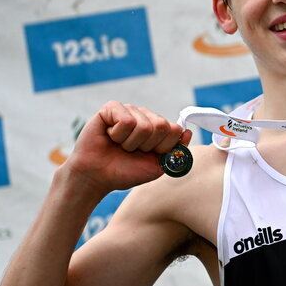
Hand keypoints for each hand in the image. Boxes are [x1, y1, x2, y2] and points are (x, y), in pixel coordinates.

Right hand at [65, 101, 191, 193]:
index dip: (162, 147)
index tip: (148, 155)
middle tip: (132, 151)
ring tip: (119, 145)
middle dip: (147, 146)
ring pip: (143, 125)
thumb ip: (176, 150)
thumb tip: (188, 131)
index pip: (175, 130)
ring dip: (130, 143)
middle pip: (161, 125)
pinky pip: (126, 120)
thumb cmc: (126, 171)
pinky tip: (109, 136)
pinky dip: (118, 135)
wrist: (98, 177)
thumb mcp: (158, 165)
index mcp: (157, 128)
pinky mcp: (111, 108)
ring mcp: (128, 110)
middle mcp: (145, 116)